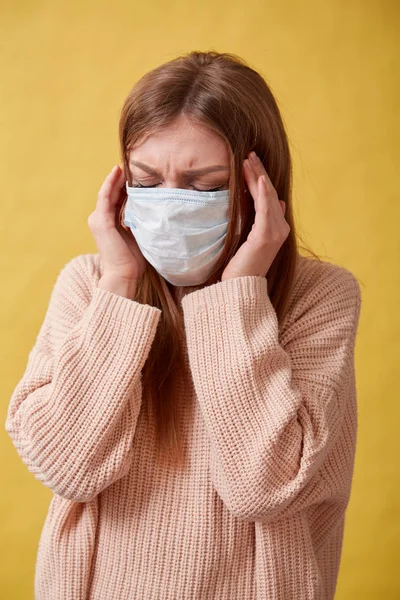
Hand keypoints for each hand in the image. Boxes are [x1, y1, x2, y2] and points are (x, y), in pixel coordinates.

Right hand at [88, 165, 146, 281]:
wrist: (124, 274)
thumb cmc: (132, 261)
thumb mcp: (137, 235)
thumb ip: (138, 221)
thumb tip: (151, 209)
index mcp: (108, 223)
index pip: (116, 199)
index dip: (124, 186)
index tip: (134, 173)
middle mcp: (99, 219)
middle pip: (111, 193)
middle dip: (120, 178)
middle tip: (130, 163)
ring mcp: (98, 219)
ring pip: (107, 192)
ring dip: (115, 177)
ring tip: (124, 164)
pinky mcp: (100, 221)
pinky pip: (105, 197)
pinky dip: (111, 183)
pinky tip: (117, 173)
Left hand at [221, 152, 289, 281]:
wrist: (239, 288)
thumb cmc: (239, 266)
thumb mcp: (249, 238)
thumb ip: (259, 221)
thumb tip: (274, 202)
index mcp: (277, 228)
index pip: (269, 197)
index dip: (260, 178)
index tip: (250, 162)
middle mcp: (280, 228)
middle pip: (270, 193)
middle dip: (259, 171)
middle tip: (249, 153)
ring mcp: (276, 233)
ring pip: (267, 197)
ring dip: (258, 176)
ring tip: (248, 159)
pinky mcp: (266, 236)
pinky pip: (265, 210)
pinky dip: (263, 193)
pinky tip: (258, 178)